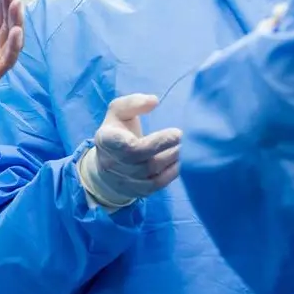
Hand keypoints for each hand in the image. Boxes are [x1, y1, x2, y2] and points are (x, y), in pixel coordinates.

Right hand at [77, 94, 181, 208]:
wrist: (106, 167)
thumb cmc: (117, 133)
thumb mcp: (118, 112)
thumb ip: (134, 103)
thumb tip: (154, 101)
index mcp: (107, 140)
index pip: (129, 146)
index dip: (156, 142)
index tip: (177, 132)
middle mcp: (112, 163)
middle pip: (145, 160)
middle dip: (169, 149)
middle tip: (187, 138)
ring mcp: (124, 180)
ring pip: (153, 173)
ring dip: (174, 160)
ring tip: (187, 147)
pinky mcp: (136, 191)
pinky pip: (157, 184)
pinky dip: (173, 173)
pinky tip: (182, 161)